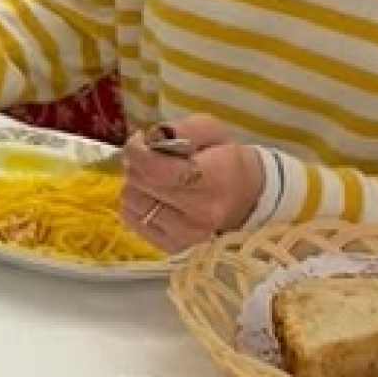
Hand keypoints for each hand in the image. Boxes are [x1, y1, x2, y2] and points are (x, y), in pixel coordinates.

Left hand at [120, 114, 264, 252]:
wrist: (245, 197)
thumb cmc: (225, 159)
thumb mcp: (210, 130)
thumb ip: (181, 129)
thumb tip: (149, 139)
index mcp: (213, 180)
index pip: (155, 169)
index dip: (137, 151)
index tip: (140, 142)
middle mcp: (200, 213)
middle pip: (140, 183)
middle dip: (136, 164)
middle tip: (150, 158)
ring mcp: (186, 235)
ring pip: (131, 202)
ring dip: (136, 185)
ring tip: (154, 179)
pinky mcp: (173, 247)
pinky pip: (132, 221)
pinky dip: (136, 205)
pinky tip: (153, 197)